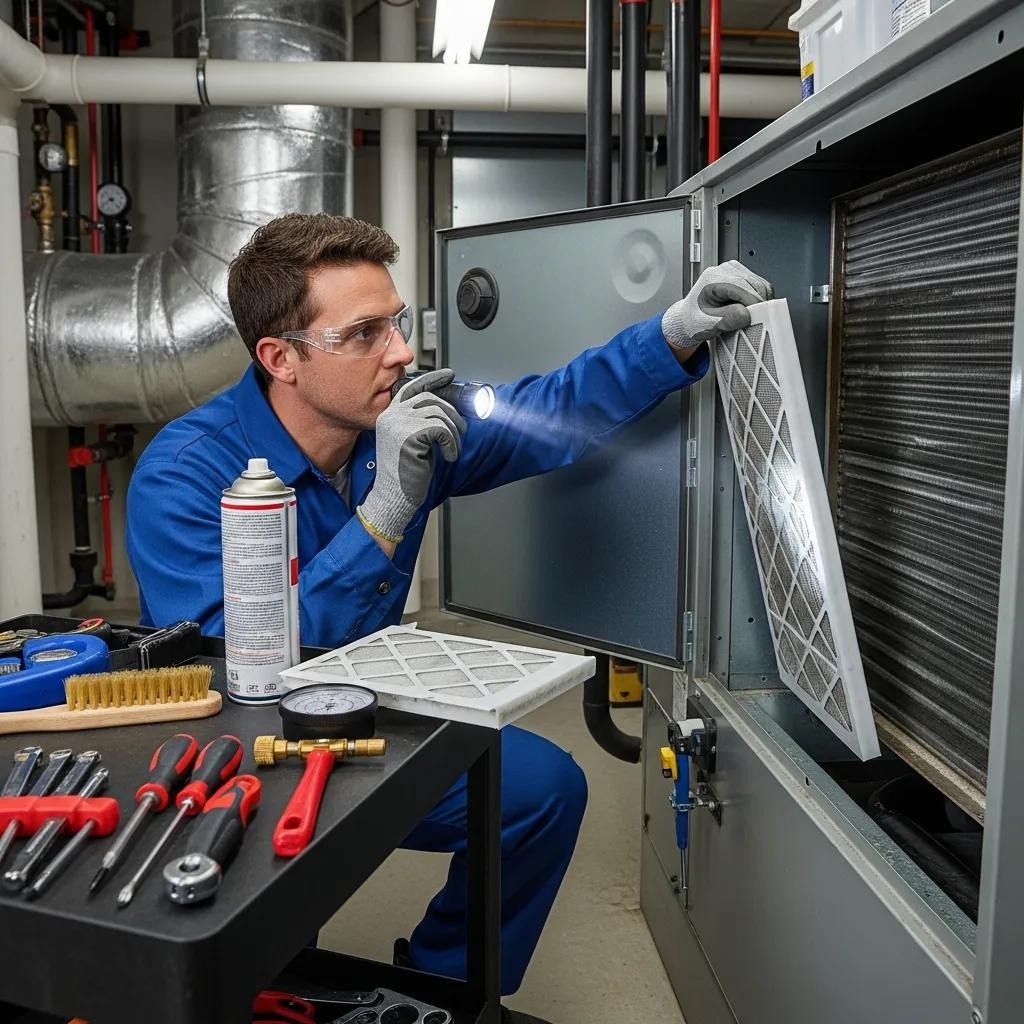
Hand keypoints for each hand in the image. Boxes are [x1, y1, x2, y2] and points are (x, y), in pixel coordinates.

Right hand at [357, 369, 466, 544]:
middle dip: (452, 413)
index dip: (432, 379)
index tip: (449, 375)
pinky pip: (441, 429)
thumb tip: (447, 407)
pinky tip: (448, 456)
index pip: (411, 387)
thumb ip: (421, 421)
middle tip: (461, 430)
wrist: (394, 497)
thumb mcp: (412, 440)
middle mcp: (391, 416)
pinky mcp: (409, 436)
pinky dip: (451, 443)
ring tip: (453, 448)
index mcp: (388, 415)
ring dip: (454, 432)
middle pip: (430, 399)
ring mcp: (398, 424)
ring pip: (439, 413)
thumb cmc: (405, 473)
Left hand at [662, 260, 773, 350]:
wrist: (690, 318)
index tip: (759, 318)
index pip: (742, 286)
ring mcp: (735, 271)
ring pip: (761, 285)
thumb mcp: (708, 323)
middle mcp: (725, 270)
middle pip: (755, 284)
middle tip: (754, 321)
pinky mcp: (742, 276)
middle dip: (758, 305)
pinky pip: (759, 287)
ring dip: (759, 303)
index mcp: (713, 277)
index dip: (754, 304)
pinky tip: (748, 310)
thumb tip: (747, 314)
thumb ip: (727, 318)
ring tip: (748, 317)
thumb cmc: (695, 320)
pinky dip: (758, 300)